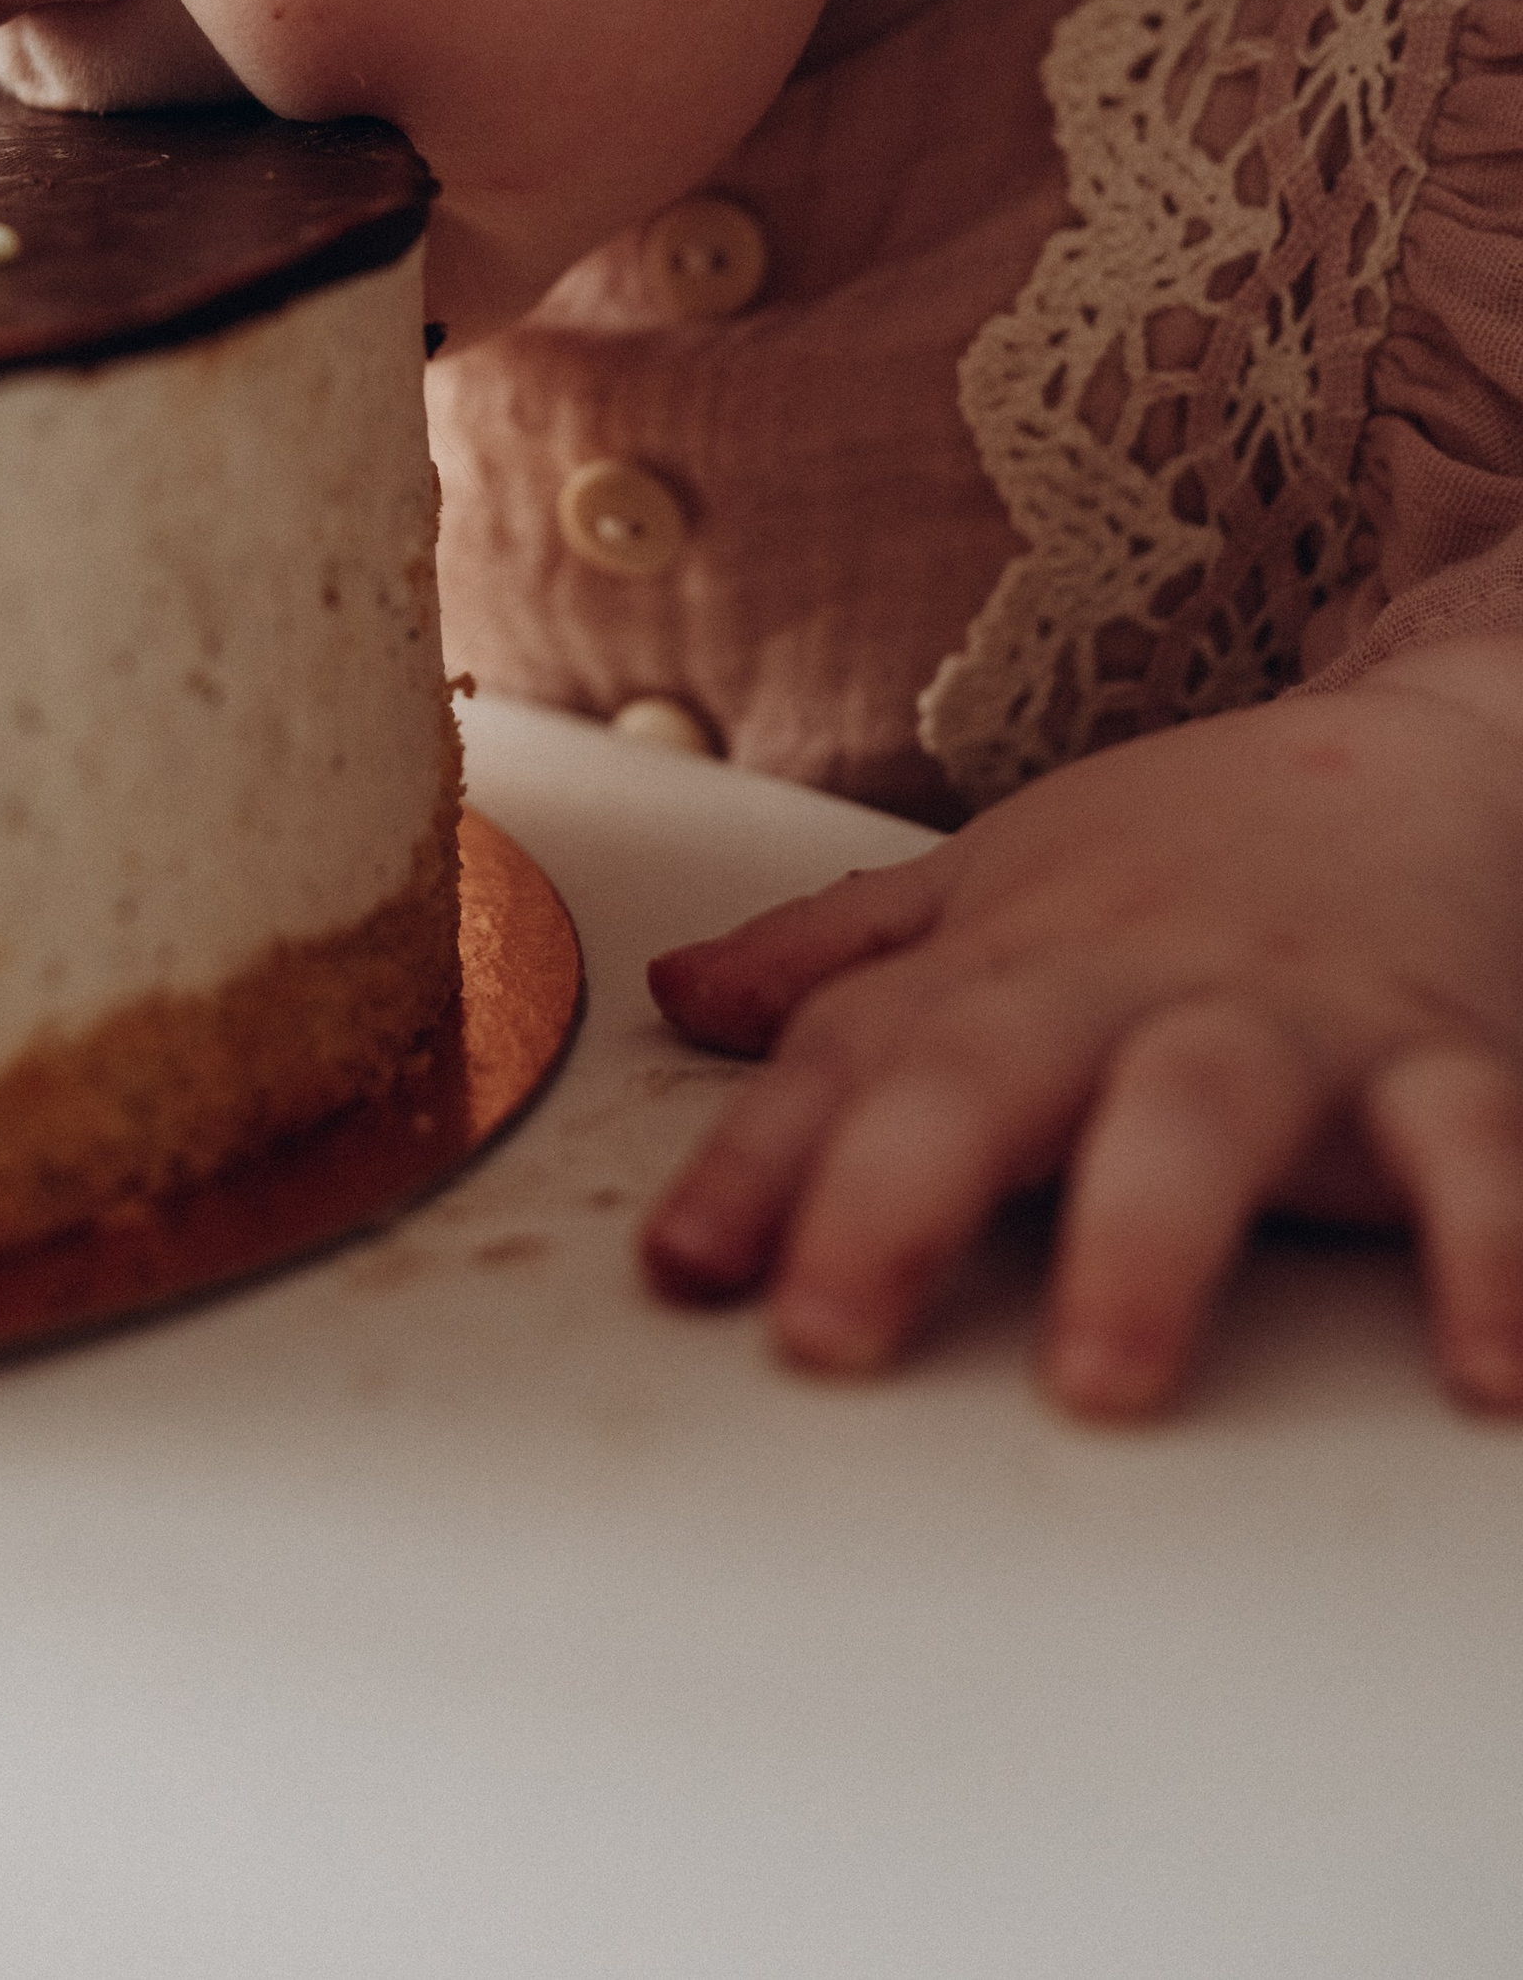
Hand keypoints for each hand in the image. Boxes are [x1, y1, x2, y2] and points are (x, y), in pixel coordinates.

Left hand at [640, 659, 1522, 1416]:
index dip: (756, 1162)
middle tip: (826, 1332)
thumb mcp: (999, 878)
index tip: (682, 1270)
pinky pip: (1468, 1153)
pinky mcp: (1442, 1052)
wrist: (1429, 746)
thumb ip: (844, 957)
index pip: (855, 1057)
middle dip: (897, 1195)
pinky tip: (1482, 1369)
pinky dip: (1488, 1252)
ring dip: (1146, 1237)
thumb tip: (682, 994)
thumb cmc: (1195, 844)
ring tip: (1101, 1377)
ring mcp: (1286, 1017)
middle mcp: (1130, 981)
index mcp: (1014, 958)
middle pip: (992, 1072)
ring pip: (1201, 1108)